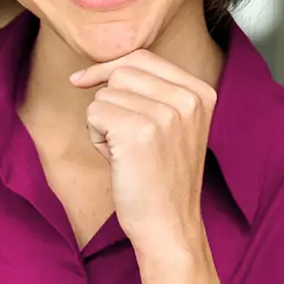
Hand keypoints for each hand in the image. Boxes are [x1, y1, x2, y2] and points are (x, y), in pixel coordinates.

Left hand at [69, 50, 223, 283]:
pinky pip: (94, 113)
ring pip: (105, 93)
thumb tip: (96, 70)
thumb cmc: (161, 179)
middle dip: (109, 102)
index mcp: (201, 93)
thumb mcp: (171, 126)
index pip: (143, 58)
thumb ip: (151, 92)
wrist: (168, 225)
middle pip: (122, 72)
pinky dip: (96, 136)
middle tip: (125, 140)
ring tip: (126, 153)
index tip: (83, 80)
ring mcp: (166, 114)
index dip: (109, 68)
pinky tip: (117, 160)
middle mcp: (188, 99)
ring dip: (102, 122)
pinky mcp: (139, 131)